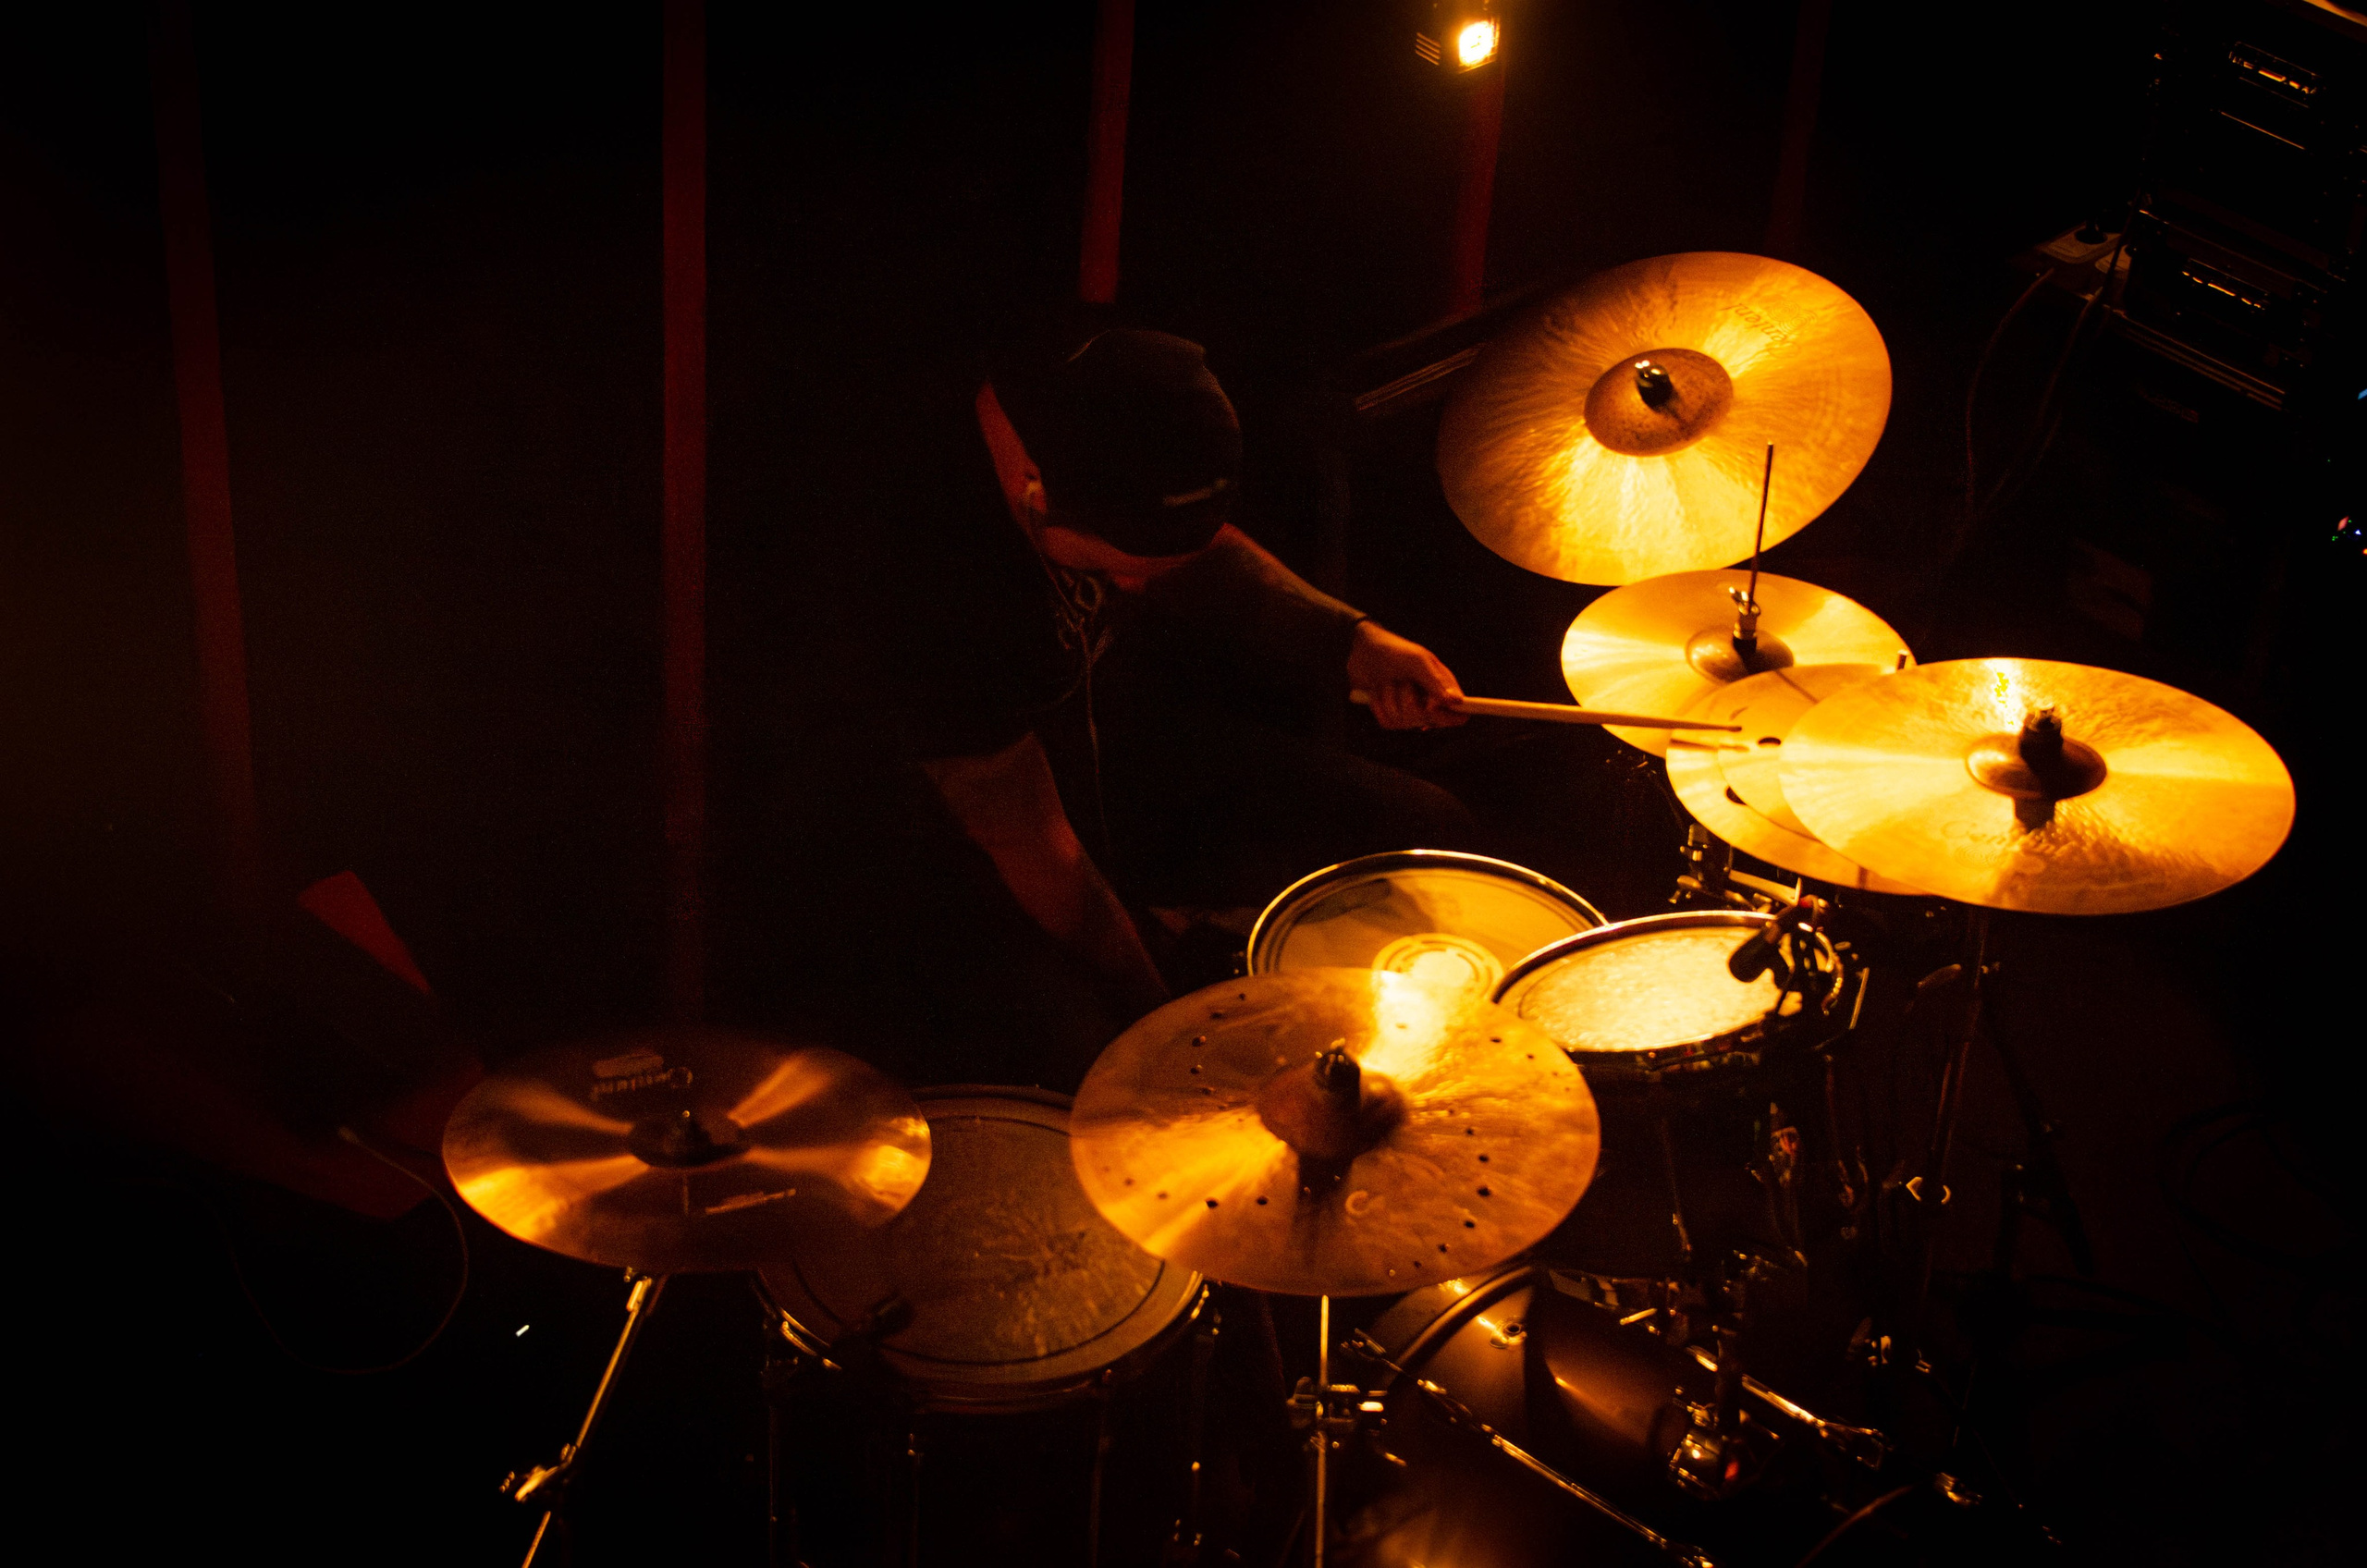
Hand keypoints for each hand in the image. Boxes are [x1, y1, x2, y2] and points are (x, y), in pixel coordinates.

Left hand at [1346, 620, 1466, 728]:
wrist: (1363, 650)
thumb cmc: (1395, 651)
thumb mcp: (1417, 661)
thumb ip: (1436, 682)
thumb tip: (1456, 701)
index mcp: (1442, 687)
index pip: (1460, 714)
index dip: (1448, 716)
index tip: (1429, 705)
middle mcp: (1428, 702)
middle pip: (1428, 720)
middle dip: (1410, 700)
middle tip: (1402, 681)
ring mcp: (1408, 710)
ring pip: (1404, 722)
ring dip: (1390, 700)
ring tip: (1388, 681)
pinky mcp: (1390, 714)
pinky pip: (1387, 723)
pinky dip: (1378, 706)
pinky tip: (1377, 690)